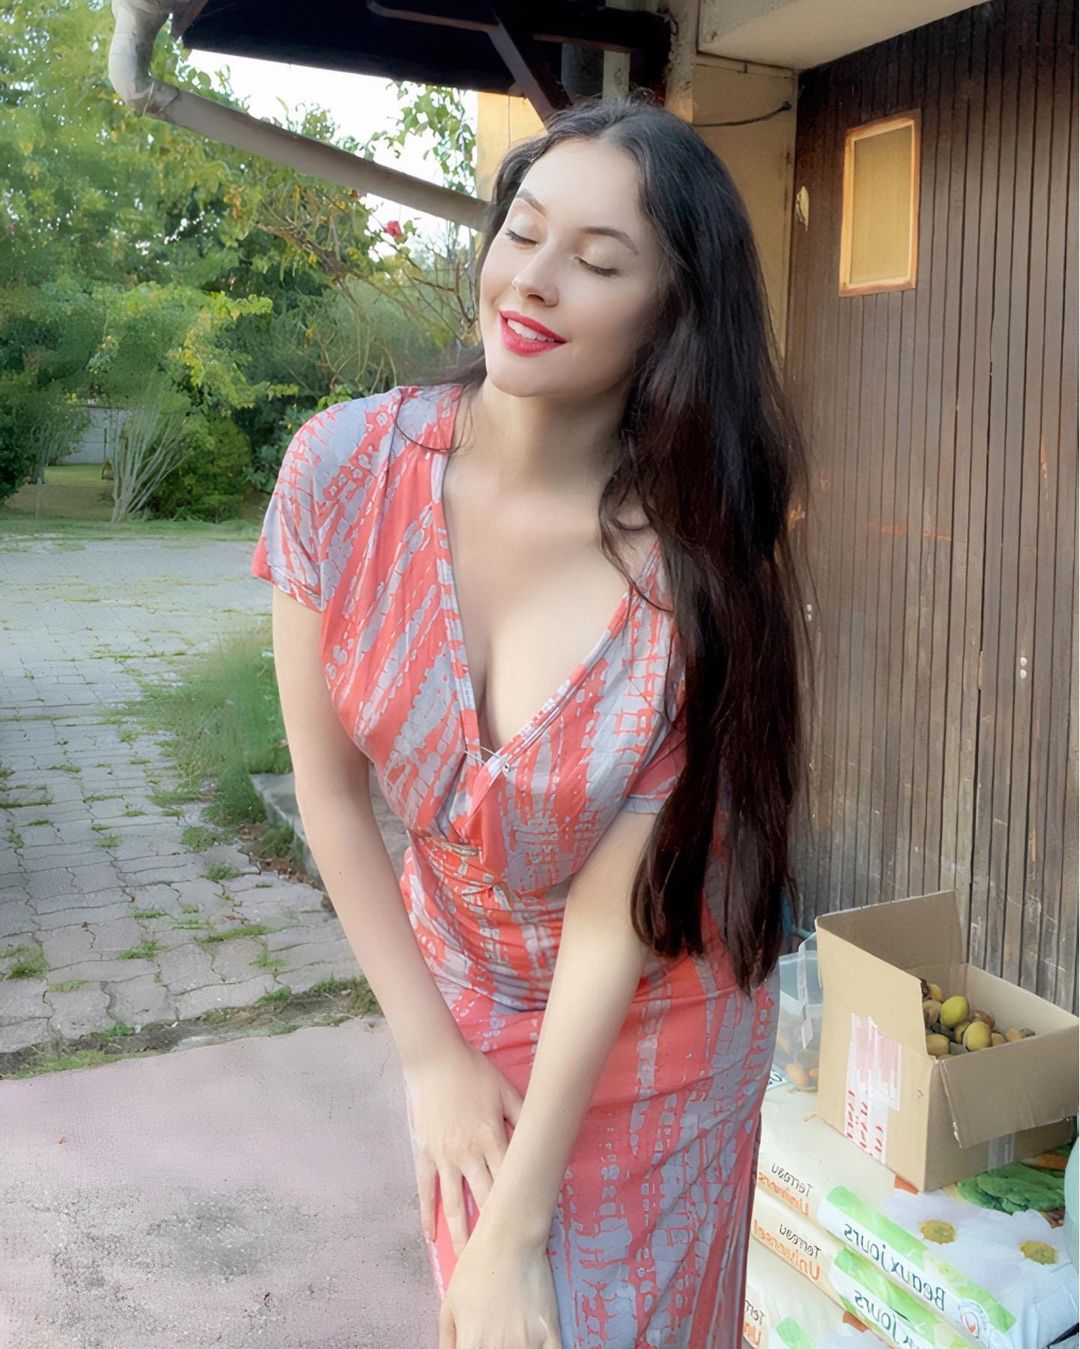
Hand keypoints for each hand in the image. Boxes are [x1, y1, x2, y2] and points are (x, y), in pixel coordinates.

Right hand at [402, 1037, 524, 1255]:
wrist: (435, 1059)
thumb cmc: (474, 1071)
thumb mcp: (505, 1089)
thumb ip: (523, 1113)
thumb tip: (542, 1134)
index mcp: (493, 1138)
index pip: (511, 1179)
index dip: (521, 1204)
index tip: (530, 1229)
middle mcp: (470, 1154)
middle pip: (485, 1199)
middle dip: (495, 1230)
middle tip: (502, 1258)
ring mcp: (445, 1157)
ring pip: (455, 1203)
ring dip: (461, 1234)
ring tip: (467, 1261)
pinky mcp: (424, 1154)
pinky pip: (426, 1190)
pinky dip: (427, 1214)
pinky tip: (430, 1237)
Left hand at [437, 1226, 562, 1348]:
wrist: (510, 1238)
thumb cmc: (476, 1266)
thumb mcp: (449, 1303)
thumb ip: (447, 1339)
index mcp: (472, 1345)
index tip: (475, 1345)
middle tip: (495, 1335)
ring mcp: (527, 1344)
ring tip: (513, 1338)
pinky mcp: (550, 1333)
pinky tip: (534, 1344)